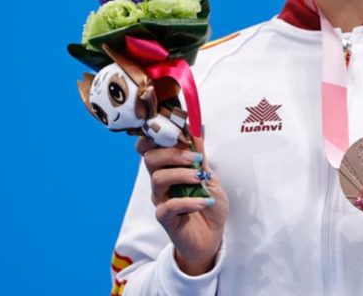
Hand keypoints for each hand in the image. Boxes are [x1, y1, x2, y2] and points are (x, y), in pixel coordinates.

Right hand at [136, 136, 228, 274]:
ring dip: (181, 175)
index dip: (156, 136)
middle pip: (150, 158)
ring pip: (157, 179)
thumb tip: (198, 128)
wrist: (212, 235)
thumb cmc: (208, 204)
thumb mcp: (209, 176)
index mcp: (168, 167)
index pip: (150, 147)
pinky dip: (188, 201)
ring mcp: (161, 199)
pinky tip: (203, 202)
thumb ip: (200, 156)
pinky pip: (167, 207)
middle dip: (172, 153)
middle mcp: (161, 181)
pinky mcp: (165, 218)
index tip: (176, 130)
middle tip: (194, 159)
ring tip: (200, 179)